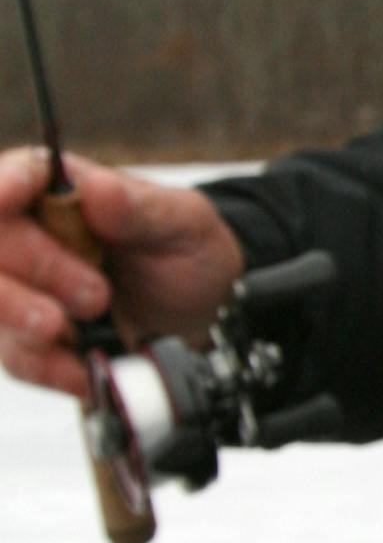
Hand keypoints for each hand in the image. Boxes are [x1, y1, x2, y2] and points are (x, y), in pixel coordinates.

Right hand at [0, 147, 245, 401]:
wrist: (203, 313)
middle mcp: (30, 233)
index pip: (16, 174)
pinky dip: (48, 365)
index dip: (5, 184)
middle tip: (96, 294)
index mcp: (62, 188)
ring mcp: (22, 287)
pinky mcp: (25, 336)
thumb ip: (143, 208)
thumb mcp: (185, 224)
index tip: (8, 199)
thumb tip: (100, 187)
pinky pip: (16, 355)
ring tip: (67, 330)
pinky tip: (84, 367)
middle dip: (36, 267)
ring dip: (23, 318)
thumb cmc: (189, 253)